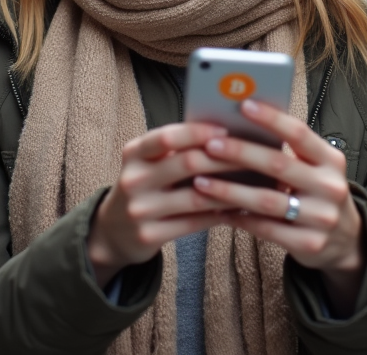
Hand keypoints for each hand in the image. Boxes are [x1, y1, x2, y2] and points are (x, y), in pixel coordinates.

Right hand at [86, 122, 238, 287]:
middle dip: (224, 158)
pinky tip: (238, 208)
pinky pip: (194, 223)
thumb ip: (175, 150)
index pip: (167, 136)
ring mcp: (140, 209)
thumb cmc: (144, 187)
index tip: (226, 130)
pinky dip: (219, 214)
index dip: (199, 132)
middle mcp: (134, 179)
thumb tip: (225, 137)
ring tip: (254, 183)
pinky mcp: (150, 235)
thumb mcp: (147, 163)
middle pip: (187, 163)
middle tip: (253, 156)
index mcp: (133, 153)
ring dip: (229, 190)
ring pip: (196, 197)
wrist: (113, 231)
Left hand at [192, 99, 366, 315]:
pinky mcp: (308, 244)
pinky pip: (265, 229)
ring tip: (200, 182)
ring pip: (266, 200)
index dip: (271, 118)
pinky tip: (218, 211)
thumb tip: (242, 125)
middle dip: (240, 152)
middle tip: (210, 145)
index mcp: (331, 160)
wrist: (347, 240)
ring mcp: (321, 217)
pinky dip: (239, 218)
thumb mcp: (317, 168)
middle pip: (278, 164)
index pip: (299, 133)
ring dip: (229, 190)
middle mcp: (330, 186)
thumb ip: (290, 151)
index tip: (243, 105)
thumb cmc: (318, 193)